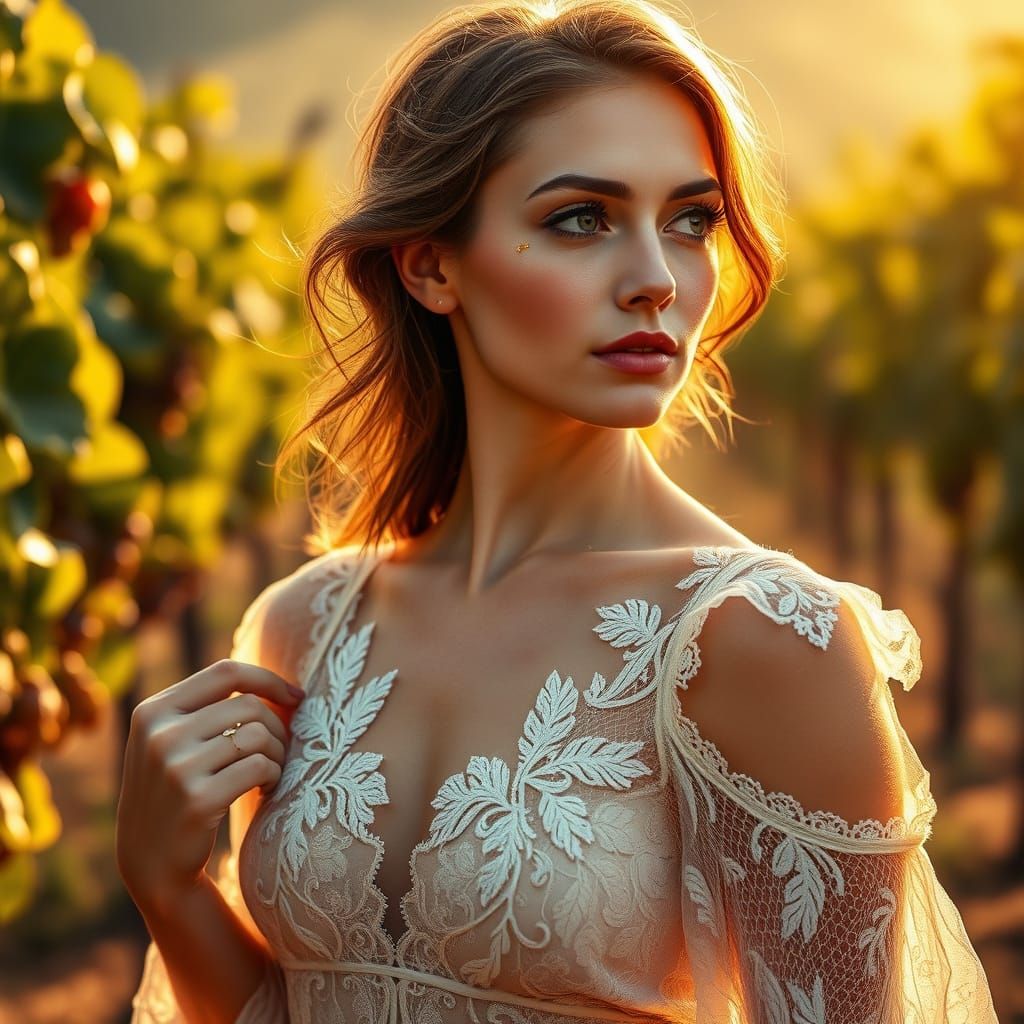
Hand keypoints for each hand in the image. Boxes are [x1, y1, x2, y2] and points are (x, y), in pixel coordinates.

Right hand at [115, 659, 304, 907]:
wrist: (150, 861)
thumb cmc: (176, 789)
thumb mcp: (172, 741)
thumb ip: (207, 708)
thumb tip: (279, 686)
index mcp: (153, 711)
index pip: (225, 672)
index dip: (268, 680)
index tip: (296, 697)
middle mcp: (159, 735)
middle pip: (248, 706)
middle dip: (277, 727)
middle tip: (280, 751)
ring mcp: (175, 767)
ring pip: (257, 736)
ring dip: (278, 752)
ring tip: (271, 769)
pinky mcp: (197, 799)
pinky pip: (259, 766)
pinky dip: (274, 774)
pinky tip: (266, 786)